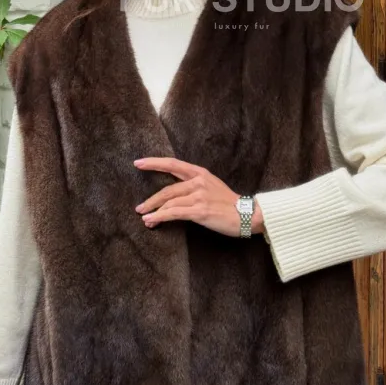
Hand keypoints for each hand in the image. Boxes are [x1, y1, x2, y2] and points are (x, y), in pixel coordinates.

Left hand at [133, 157, 264, 236]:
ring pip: (169, 203)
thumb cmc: (228, 203)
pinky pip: (175, 213)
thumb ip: (193, 185)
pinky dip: (161, 217)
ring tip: (145, 219)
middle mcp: (198, 182)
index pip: (172, 164)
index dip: (154, 163)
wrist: (247, 215)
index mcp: (200, 173)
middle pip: (167, 189)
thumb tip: (173, 193)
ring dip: (154, 211)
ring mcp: (199, 196)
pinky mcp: (200, 211)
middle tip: (139, 207)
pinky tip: (152, 221)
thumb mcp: (211, 186)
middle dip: (151, 200)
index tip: (138, 163)